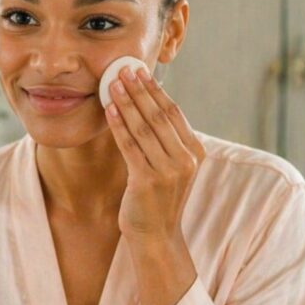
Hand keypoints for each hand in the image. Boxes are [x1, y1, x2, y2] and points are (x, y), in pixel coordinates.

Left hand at [104, 65, 204, 243]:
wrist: (156, 235)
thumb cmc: (159, 198)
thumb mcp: (172, 166)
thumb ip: (167, 141)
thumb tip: (148, 104)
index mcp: (195, 152)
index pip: (174, 112)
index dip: (155, 90)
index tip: (140, 72)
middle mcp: (185, 160)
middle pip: (159, 115)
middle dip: (139, 90)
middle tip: (123, 69)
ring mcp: (168, 171)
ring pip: (143, 127)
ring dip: (126, 102)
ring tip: (112, 83)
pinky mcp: (147, 181)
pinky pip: (130, 146)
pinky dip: (118, 125)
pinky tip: (109, 109)